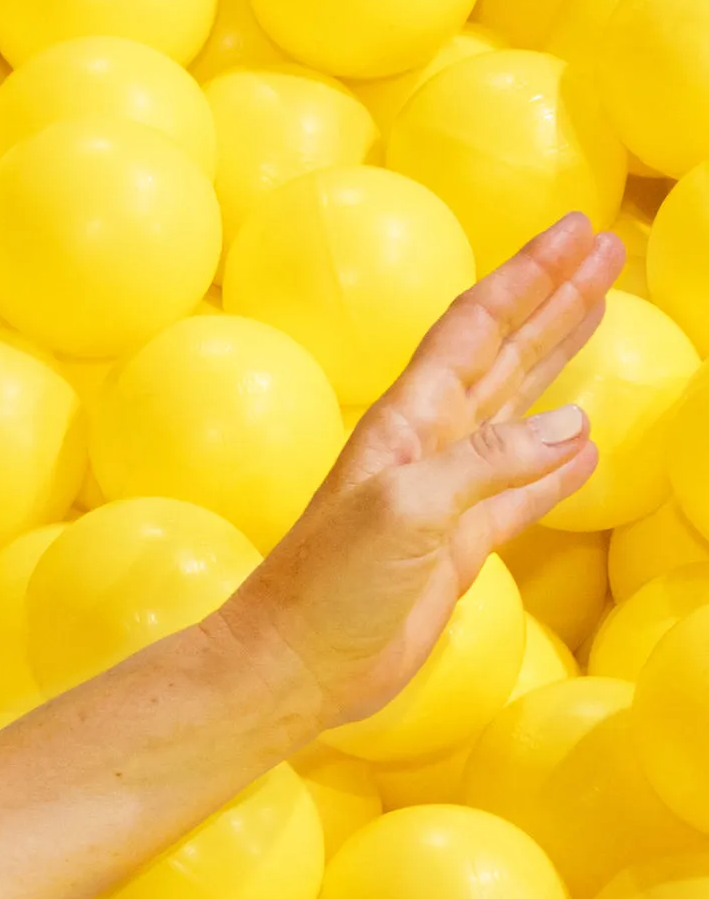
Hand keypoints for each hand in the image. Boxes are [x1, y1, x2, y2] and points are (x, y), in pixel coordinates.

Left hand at [230, 212, 618, 732]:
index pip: (477, 328)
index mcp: (407, 421)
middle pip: (505, 352)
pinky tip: (587, 446)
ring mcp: (445, 494)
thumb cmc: (329, 586)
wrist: (291, 665)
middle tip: (607, 249)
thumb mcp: (406, 511)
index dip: (529, 278)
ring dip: (559, 359)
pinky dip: (558, 467)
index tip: (578, 232)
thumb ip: (487, 463)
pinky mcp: (458, 545)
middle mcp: (428, 446)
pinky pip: (522, 492)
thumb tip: (570, 425)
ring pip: (519, 410)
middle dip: (555, 299)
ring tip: (600, 312)